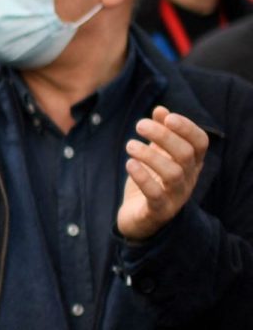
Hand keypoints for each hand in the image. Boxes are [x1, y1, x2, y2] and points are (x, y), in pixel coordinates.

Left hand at [118, 106, 207, 241]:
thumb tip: (161, 110)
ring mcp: (175, 196)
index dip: (187, 128)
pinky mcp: (158, 210)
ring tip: (129, 145)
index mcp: (191, 164)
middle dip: (164, 136)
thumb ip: (160, 134)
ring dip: (150, 155)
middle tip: (139, 125)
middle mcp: (188, 179)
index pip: (200, 142)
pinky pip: (155, 194)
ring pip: (173, 173)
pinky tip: (129, 164)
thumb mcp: (155, 155)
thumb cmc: (150, 182)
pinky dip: (143, 177)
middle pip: (186, 154)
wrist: (139, 220)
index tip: (167, 117)